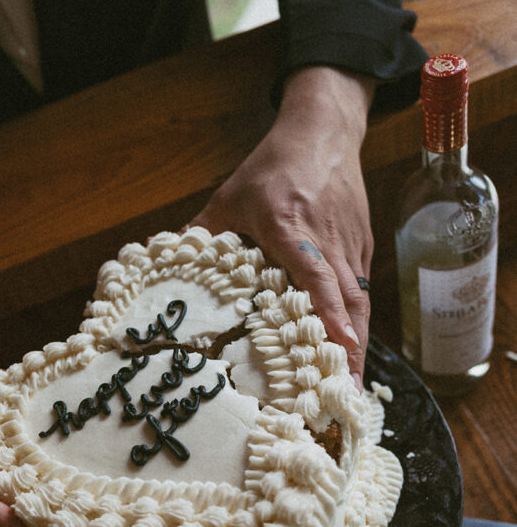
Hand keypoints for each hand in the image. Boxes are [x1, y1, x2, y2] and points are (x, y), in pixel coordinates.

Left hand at [191, 67, 374, 388]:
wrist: (323, 131)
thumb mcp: (231, 195)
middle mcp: (326, 242)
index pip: (316, 277)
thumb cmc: (274, 165)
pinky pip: (361, 291)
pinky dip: (358, 323)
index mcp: (290, 229)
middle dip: (348, 350)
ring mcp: (350, 245)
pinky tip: (349, 351)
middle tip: (344, 396)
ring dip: (357, 345)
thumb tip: (164, 261)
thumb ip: (201, 231)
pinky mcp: (361, 246)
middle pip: (348, 302)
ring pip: (360, 302)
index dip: (329, 314)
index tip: (338, 347)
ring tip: (350, 388)